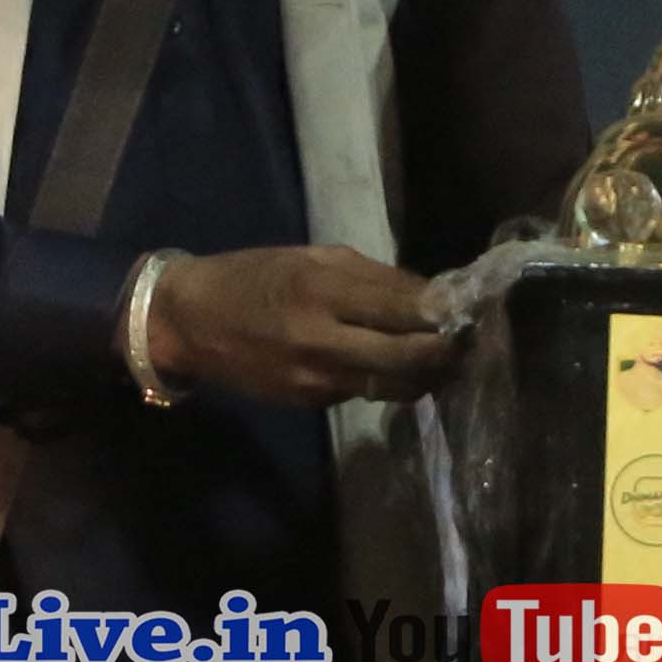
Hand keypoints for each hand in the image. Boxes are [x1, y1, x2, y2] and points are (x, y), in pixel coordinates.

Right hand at [148, 246, 457, 405]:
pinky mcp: (310, 403)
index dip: (445, 312)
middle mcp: (322, 339)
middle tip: (467, 341)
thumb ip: (373, 277)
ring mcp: (316, 378)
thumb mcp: (312, 259)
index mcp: (323, 290)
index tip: (471, 308)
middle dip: (447, 351)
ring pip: (394, 385)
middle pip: (410, 356)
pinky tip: (395, 366)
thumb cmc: (254, 277)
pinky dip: (387, 381)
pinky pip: (364, 392)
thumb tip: (432, 295)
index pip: (405, 308)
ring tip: (445, 359)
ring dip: (426, 375)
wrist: (190, 322)